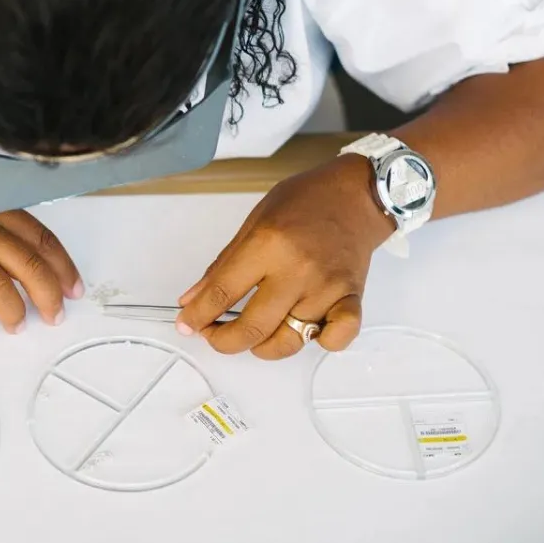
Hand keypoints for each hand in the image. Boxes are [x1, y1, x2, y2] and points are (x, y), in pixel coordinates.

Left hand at [176, 156, 393, 358]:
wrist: (357, 194)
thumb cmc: (303, 202)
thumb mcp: (253, 222)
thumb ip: (222, 265)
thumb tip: (191, 300)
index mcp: (267, 244)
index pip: (222, 293)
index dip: (197, 316)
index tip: (186, 326)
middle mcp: (297, 270)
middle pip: (253, 327)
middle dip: (224, 341)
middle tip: (214, 336)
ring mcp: (327, 287)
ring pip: (290, 341)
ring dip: (264, 348)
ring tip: (255, 335)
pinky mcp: (352, 298)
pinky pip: (337, 338)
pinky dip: (321, 343)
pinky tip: (308, 332)